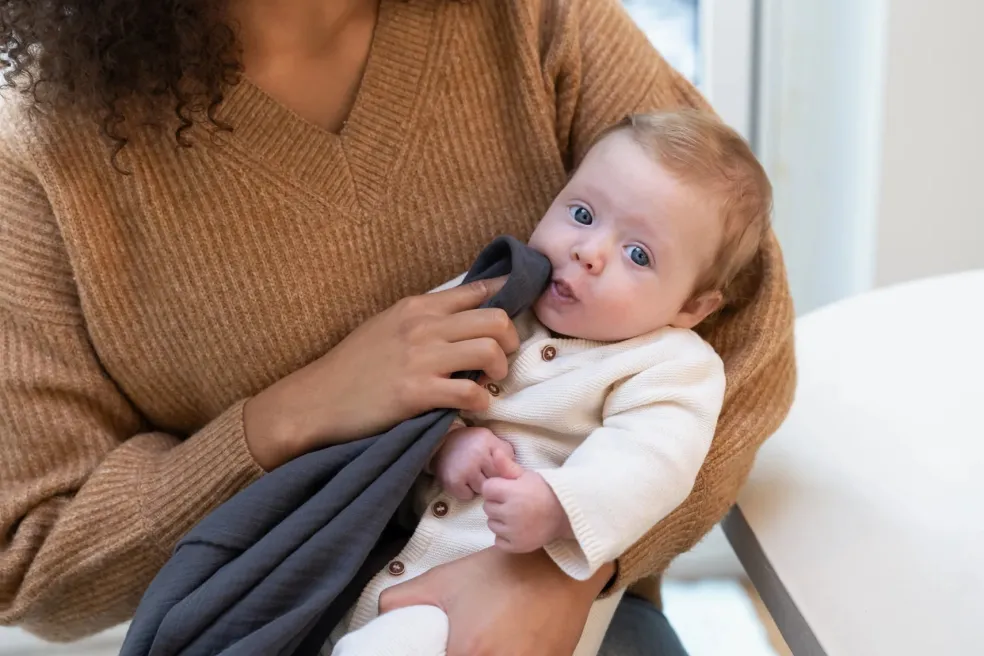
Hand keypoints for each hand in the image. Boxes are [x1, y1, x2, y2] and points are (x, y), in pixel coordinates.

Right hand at [243, 278, 518, 469]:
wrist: (316, 400)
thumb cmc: (353, 366)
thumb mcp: (388, 326)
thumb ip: (426, 318)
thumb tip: (467, 314)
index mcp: (417, 306)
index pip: (479, 290)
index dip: (508, 301)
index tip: (518, 315)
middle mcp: (422, 326)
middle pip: (496, 320)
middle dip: (510, 342)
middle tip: (500, 361)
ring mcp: (420, 358)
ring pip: (489, 351)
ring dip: (499, 371)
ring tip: (488, 383)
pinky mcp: (416, 393)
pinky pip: (470, 392)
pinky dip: (481, 402)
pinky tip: (472, 407)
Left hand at [379, 548, 612, 655]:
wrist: (558, 565)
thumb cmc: (502, 572)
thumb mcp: (444, 579)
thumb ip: (402, 599)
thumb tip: (382, 614)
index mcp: (468, 653)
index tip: (437, 649)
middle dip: (456, 655)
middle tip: (457, 644)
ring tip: (482, 644)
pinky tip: (506, 645)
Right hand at [431, 427, 515, 499]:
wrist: (440, 443)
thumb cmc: (470, 442)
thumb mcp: (489, 438)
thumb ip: (504, 451)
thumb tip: (517, 469)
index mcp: (488, 442)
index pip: (506, 466)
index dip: (504, 471)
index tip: (499, 470)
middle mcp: (477, 455)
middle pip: (497, 479)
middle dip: (494, 480)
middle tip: (485, 474)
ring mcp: (465, 469)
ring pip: (484, 489)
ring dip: (481, 487)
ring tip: (474, 477)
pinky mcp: (453, 481)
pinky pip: (468, 496)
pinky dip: (467, 492)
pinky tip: (464, 483)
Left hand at [482, 451, 573, 551]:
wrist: (566, 514)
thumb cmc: (545, 491)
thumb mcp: (527, 475)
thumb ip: (508, 466)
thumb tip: (494, 451)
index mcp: (512, 492)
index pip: (487, 488)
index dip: (496, 487)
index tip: (508, 488)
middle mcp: (510, 513)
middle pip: (487, 507)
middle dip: (497, 503)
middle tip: (514, 502)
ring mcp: (513, 532)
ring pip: (491, 524)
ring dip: (500, 520)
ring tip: (517, 515)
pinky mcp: (517, 546)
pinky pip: (498, 541)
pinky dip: (505, 537)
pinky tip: (517, 528)